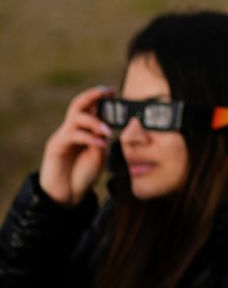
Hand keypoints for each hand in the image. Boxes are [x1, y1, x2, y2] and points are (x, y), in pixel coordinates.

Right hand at [39, 87, 113, 206]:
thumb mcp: (98, 155)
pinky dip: (88, 137)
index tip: (113, 91)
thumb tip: (105, 127)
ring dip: (94, 121)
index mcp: (83, 130)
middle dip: (92, 95)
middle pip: (78, 104)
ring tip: (107, 131)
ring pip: (76, 117)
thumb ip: (101, 140)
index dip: (99, 97)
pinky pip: (72, 135)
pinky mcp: (55, 146)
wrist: (67, 195)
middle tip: (107, 93)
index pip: (89, 108)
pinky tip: (100, 144)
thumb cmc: (82, 174)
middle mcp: (71, 130)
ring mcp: (62, 137)